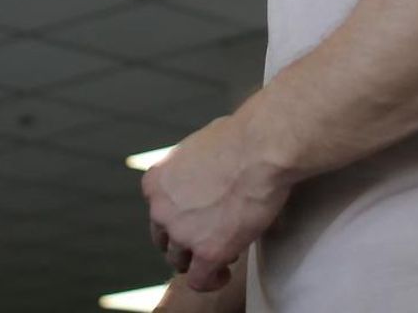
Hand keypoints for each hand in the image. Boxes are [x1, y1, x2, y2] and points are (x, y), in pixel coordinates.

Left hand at [143, 113, 290, 290]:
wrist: (260, 149)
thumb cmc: (241, 138)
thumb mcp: (199, 147)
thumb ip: (192, 169)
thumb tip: (208, 173)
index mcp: (156, 181)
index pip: (159, 212)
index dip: (179, 218)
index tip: (199, 219)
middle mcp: (161, 209)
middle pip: (165, 239)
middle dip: (184, 241)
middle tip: (209, 239)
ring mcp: (182, 233)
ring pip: (179, 261)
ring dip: (198, 260)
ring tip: (222, 254)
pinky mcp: (207, 252)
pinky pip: (199, 280)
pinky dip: (211, 280)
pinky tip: (224, 274)